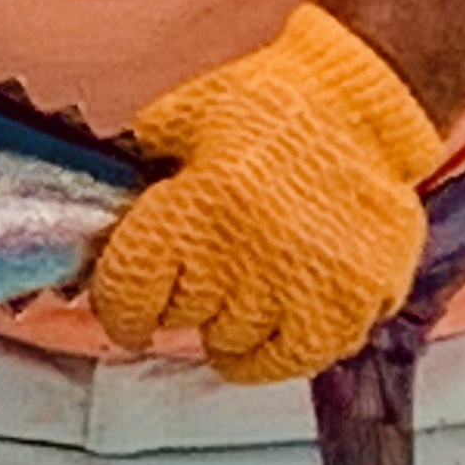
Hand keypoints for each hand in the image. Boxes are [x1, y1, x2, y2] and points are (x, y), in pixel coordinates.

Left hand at [87, 3, 443, 383]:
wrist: (364, 105)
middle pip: (181, 317)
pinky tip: (266, 332)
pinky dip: (273, 354)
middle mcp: (246, 254)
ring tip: (233, 298)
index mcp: (196, 205)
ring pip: (233, 344)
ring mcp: (305, 284)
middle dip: (177, 301)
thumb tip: (100, 230)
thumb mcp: (178, 122)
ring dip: (224, 325)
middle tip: (194, 277)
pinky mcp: (354, 302)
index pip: (129, 293)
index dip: (118, 308)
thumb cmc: (267, 107)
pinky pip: (297, 359)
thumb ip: (139, 176)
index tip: (125, 315)